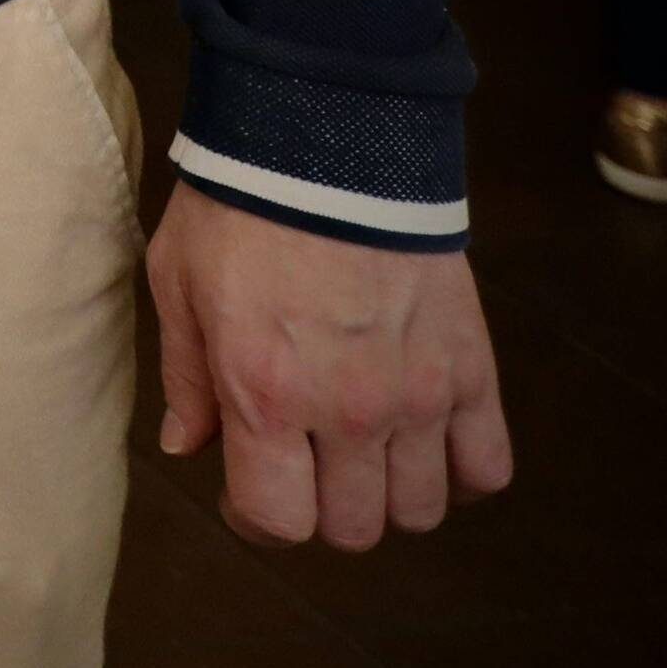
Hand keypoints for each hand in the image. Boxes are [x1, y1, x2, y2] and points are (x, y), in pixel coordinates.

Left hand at [146, 183, 510, 549]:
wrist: (327, 140)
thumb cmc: (238, 211)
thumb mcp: (177, 287)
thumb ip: (186, 379)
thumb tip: (187, 448)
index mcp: (266, 396)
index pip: (278, 520)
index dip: (257, 520)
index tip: (248, 494)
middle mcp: (349, 411)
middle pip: (353, 527)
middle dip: (321, 509)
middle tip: (305, 466)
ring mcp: (419, 394)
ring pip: (421, 510)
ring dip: (390, 496)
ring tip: (363, 453)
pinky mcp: (471, 368)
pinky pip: (489, 466)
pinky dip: (462, 473)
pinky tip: (428, 443)